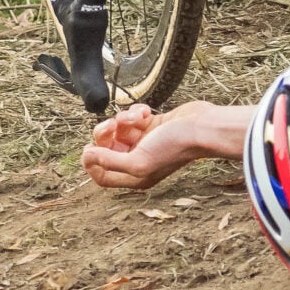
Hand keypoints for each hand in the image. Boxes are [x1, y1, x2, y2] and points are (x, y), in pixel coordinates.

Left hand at [80, 101, 212, 188]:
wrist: (201, 126)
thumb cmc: (174, 147)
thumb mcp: (138, 161)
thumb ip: (109, 161)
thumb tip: (87, 156)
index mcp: (136, 177)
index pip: (102, 176)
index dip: (91, 163)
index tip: (89, 149)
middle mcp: (140, 160)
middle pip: (107, 150)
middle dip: (105, 134)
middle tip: (111, 125)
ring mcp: (146, 142)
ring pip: (119, 130)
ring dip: (123, 119)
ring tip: (136, 117)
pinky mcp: (153, 125)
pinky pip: (133, 118)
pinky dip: (136, 112)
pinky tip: (146, 112)